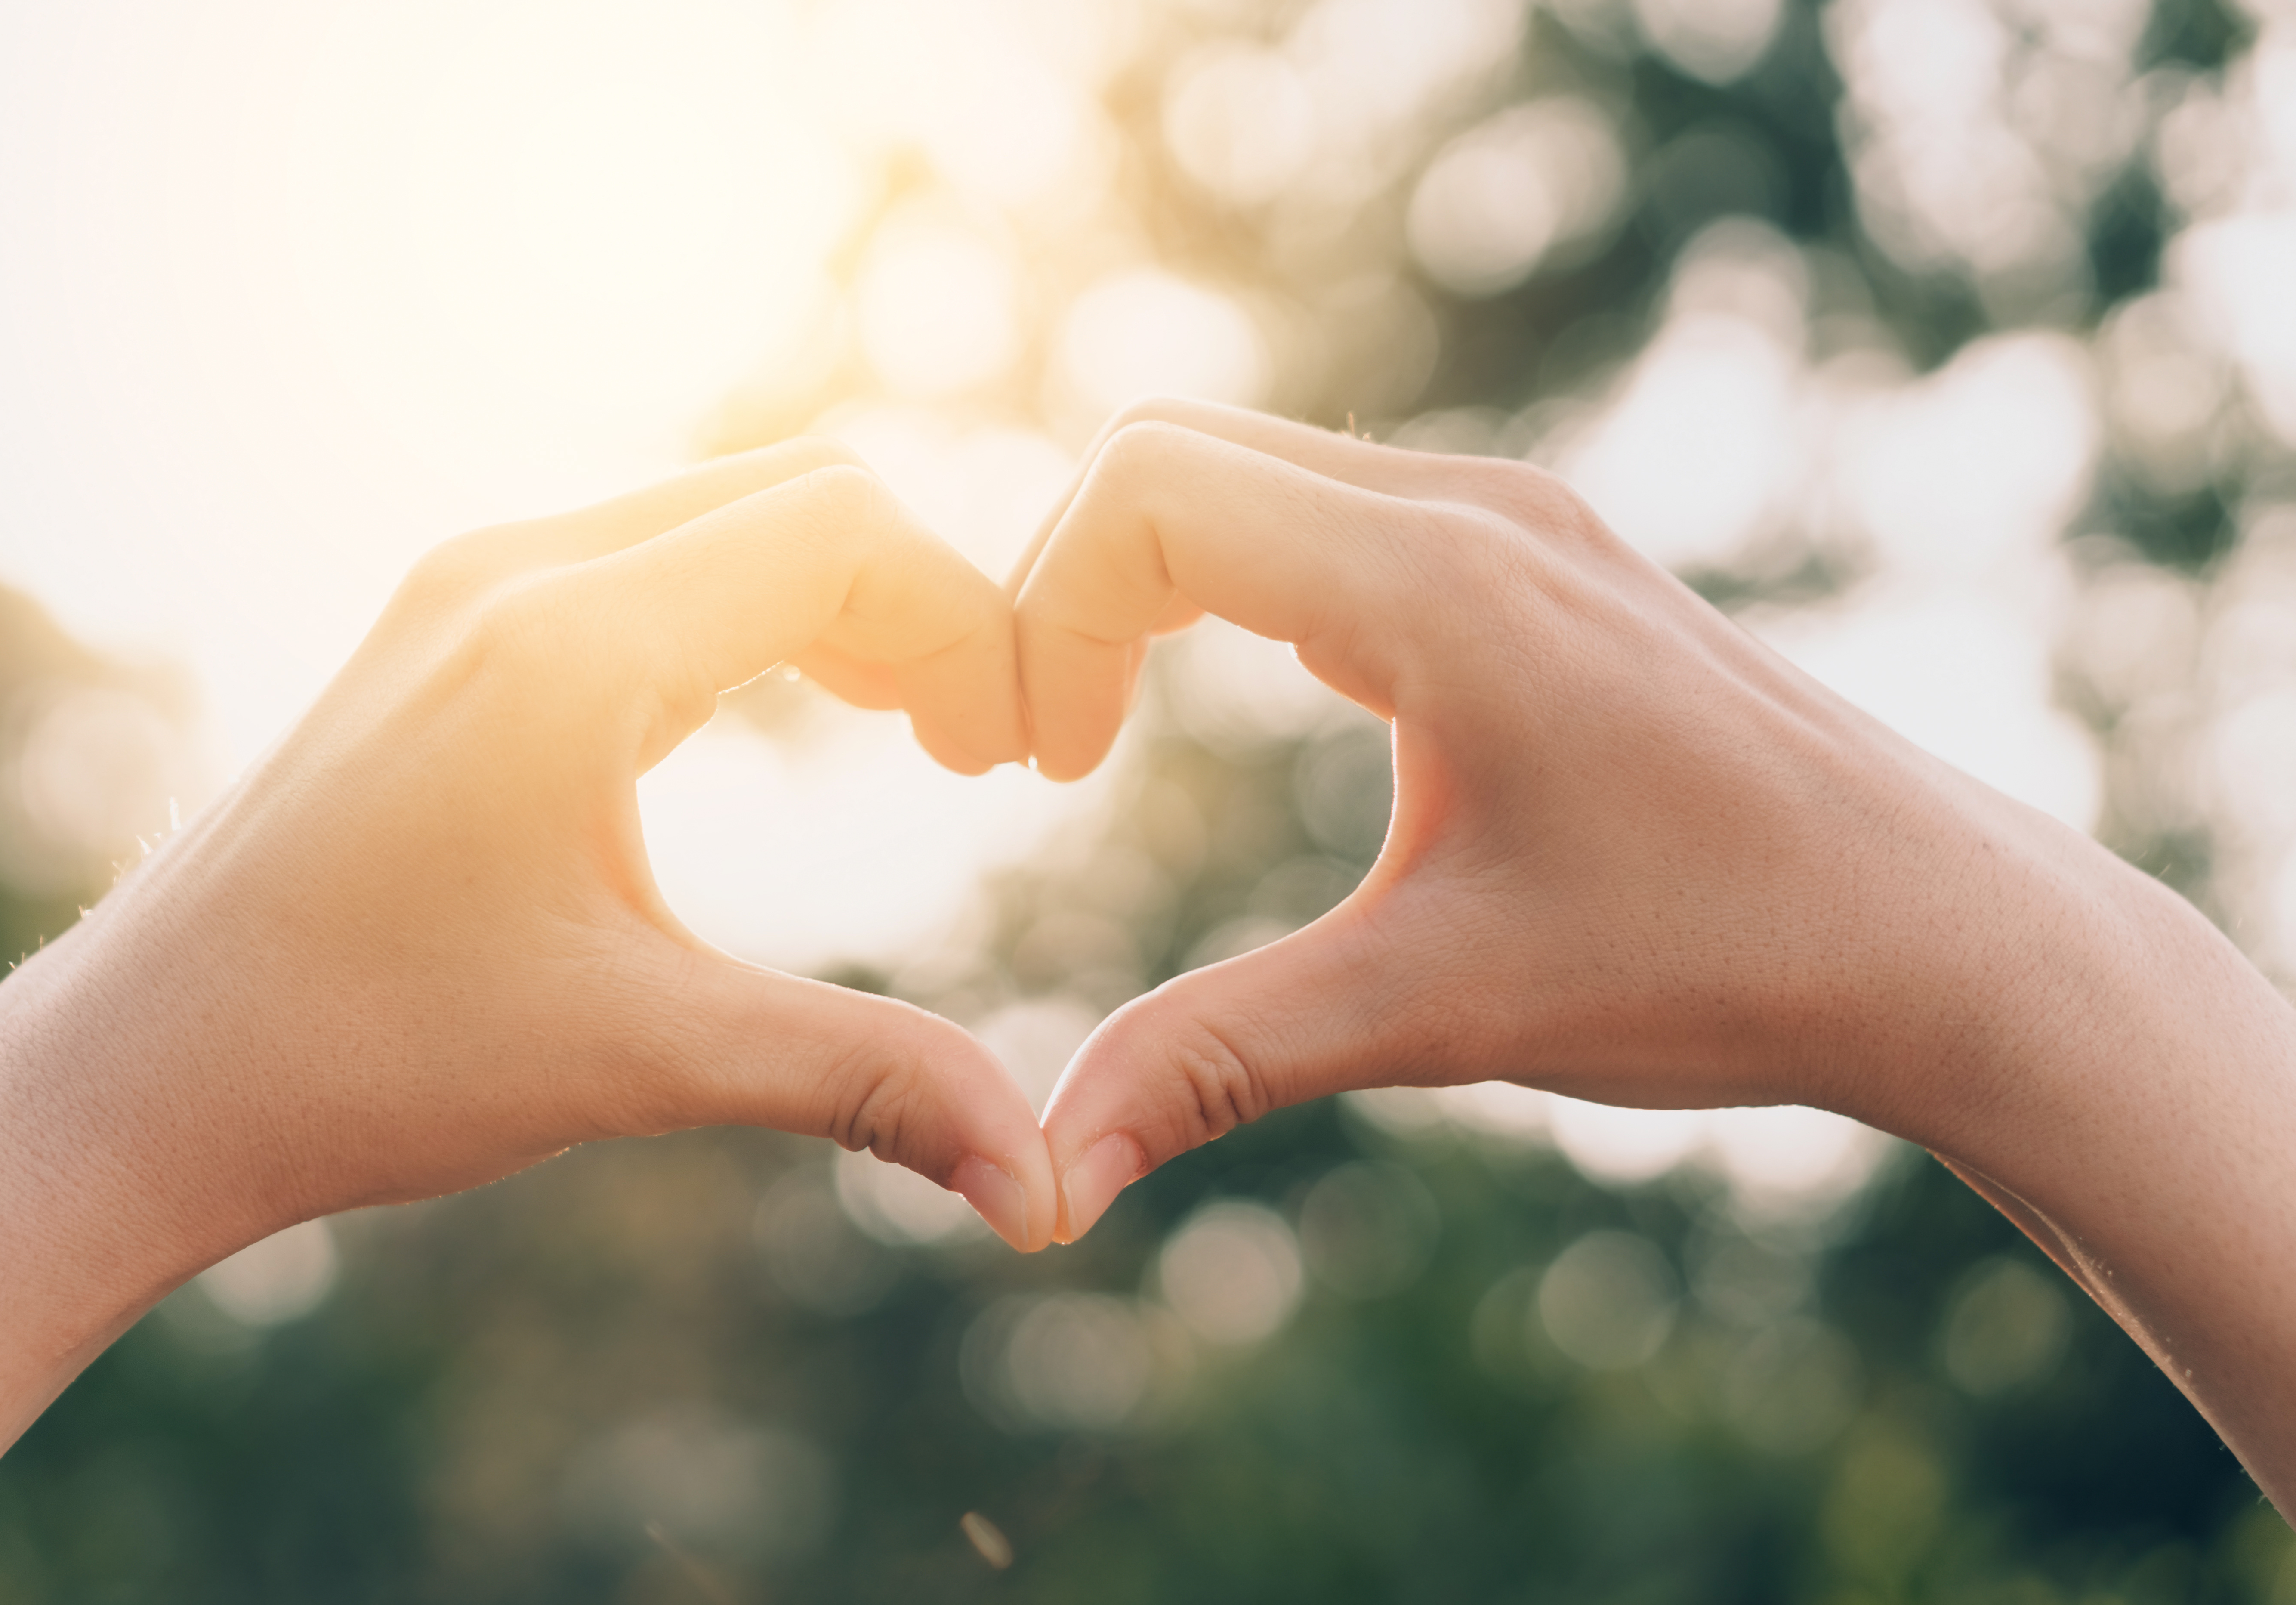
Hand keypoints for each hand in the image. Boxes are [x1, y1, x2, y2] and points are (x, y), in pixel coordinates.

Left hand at [0, 442, 1057, 1574]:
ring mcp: (472, 590)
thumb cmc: (365, 1059)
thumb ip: (863, 1084)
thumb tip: (1047, 1190)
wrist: (144, 1075)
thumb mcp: (641, 1059)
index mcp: (566, 642)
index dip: (972, 622)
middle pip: (802, 494)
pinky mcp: (455, 631)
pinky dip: (760, 614)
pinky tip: (800, 715)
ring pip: (727, 517)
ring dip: (845, 603)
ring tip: (919, 733)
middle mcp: (514, 575)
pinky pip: (655, 561)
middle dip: (925, 603)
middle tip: (984, 750)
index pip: (845, 531)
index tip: (1017, 759)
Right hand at [1014, 399, 2295, 1511]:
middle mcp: (1474, 513)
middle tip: (1047, 754)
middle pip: (1173, 454)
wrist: (1941, 933)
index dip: (1043, 614)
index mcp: (1435, 583)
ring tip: (1107, 734)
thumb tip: (1046, 1179)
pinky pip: (1332, 514)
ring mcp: (1517, 525)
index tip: (1044, 772)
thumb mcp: (1441, 1007)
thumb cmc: (1717, 958)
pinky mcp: (1543, 565)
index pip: (1146, 494)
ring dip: (1149, 581)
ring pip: (1252, 475)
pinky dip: (1238, 582)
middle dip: (1069, 587)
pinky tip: (1254, 704)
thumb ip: (1223, 1059)